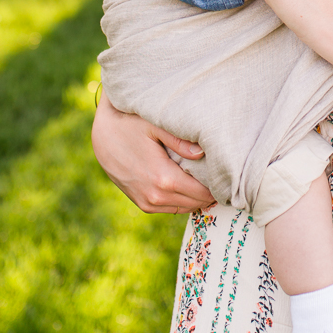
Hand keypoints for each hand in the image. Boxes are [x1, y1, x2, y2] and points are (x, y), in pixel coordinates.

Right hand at [91, 93, 215, 214]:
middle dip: (212, 193)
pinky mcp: (142, 203)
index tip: (230, 176)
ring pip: (184, 208)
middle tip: (225, 178)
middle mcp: (156, 197)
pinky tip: (190, 185)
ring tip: (210, 181)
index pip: (203, 193)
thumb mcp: (155, 126)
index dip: (219, 187)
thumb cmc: (130, 124)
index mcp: (163, 179)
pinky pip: (170, 207)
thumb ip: (180, 141)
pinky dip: (183, 200)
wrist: (101, 136)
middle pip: (196, 203)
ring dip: (198, 198)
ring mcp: (147, 203)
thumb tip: (202, 154)